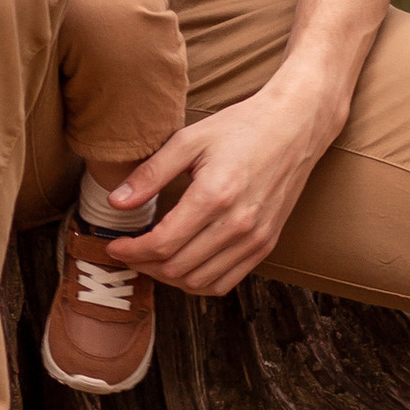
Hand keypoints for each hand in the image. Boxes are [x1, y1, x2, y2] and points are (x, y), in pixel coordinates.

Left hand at [94, 89, 333, 289]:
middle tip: (128, 252)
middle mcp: (238, 224)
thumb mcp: (189, 140)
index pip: (161, 244)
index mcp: (214, 196)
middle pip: (177, 268)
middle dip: (144, 265)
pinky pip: (226, 282)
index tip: (114, 246)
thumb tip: (116, 203)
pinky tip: (182, 265)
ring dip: (168, 277)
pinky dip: (198, 283)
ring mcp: (256, 238)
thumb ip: (150, 174)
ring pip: (199, 282)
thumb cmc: (241, 127)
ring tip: (151, 260)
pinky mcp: (267, 244)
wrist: (294, 126)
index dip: (131, 251)